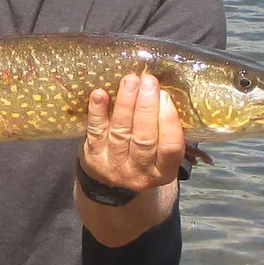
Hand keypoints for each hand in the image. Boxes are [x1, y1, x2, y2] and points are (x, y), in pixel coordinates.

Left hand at [80, 72, 184, 194]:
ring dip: (125, 104)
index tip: (165, 95)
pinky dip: (97, 112)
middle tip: (148, 81)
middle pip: (144, 138)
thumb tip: (163, 91)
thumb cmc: (146, 156)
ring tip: (130, 81)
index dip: (168, 121)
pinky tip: (100, 94)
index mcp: (164, 171)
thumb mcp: (162, 152)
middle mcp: (140, 172)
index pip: (170, 147)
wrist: (114, 182)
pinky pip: (95, 132)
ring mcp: (114, 166)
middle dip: (146, 107)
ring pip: (121, 132)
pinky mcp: (93, 158)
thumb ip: (166, 128)